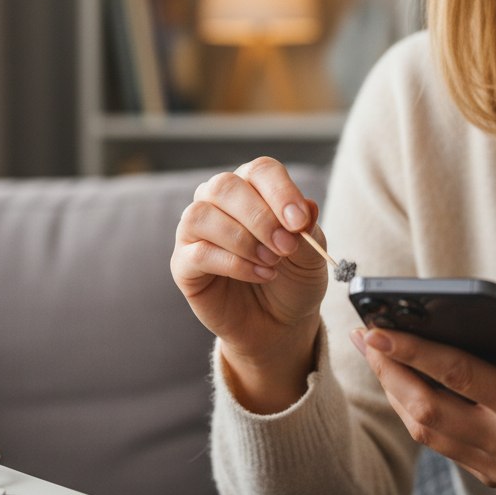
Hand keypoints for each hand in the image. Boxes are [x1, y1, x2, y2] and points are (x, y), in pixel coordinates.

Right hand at [170, 157, 329, 412]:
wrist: (279, 324)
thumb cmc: (292, 280)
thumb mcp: (312, 256)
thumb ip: (308, 230)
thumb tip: (307, 207)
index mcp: (252, 189)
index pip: (260, 171)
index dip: (280, 191)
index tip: (300, 221)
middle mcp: (218, 202)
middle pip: (225, 186)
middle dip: (260, 217)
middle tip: (286, 246)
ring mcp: (195, 232)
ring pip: (202, 215)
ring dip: (243, 240)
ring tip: (271, 263)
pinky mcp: (183, 264)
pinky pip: (198, 253)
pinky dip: (233, 264)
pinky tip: (259, 274)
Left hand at [351, 323, 495, 494]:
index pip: (459, 376)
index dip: (414, 352)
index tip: (379, 330)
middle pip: (427, 409)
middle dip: (389, 370)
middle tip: (364, 335)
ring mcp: (495, 464)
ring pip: (424, 430)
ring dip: (393, 390)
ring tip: (374, 352)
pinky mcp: (489, 473)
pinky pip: (437, 442)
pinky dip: (412, 410)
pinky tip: (401, 380)